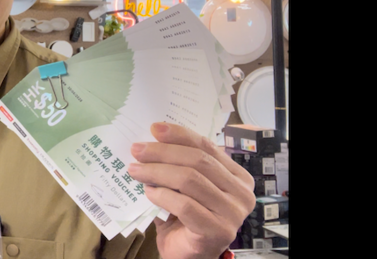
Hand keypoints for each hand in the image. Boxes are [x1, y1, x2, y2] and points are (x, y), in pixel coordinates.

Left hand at [127, 122, 254, 258]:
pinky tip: (148, 192)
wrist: (188, 253)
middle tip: (137, 150)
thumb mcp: (186, 186)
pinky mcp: (218, 230)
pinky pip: (185, 205)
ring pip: (190, 180)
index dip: (180, 135)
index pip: (208, 147)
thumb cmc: (186, 217)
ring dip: (157, 172)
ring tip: (135, 170)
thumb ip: (180, 165)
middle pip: (198, 161)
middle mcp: (241, 193)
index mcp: (237, 177)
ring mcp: (232, 213)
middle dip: (163, 152)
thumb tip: (151, 140)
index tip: (154, 128)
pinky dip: (162, 195)